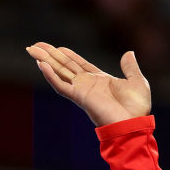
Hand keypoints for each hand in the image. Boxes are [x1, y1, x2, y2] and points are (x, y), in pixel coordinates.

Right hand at [25, 44, 150, 126]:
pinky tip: (41, 65)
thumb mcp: (137, 82)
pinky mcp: (80, 98)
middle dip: (50, 55)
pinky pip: (61, 86)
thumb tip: (129, 53)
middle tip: (35, 44)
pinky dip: (51, 76)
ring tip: (31, 49)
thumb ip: (130, 67)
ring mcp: (82, 91)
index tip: (57, 48)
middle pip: (65, 66)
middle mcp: (88, 85)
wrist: (133, 124)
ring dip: (45, 61)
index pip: (79, 65)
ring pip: (59, 73)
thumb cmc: (137, 109)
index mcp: (100, 81)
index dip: (67, 55)